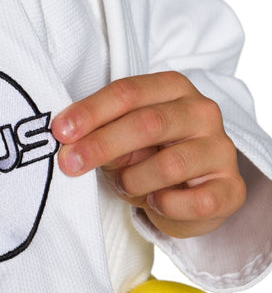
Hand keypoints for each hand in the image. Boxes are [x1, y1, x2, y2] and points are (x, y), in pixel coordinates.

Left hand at [51, 72, 245, 237]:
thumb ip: (102, 132)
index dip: (91, 112)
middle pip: (147, 123)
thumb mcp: (123, 136)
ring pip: (168, 165)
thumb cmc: (151, 152)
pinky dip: (166, 206)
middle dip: (102, 144)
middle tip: (70, 163)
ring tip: (125, 184)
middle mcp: (201, 110)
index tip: (60, 131)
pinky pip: (194, 202)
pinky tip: (156, 201)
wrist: (194, 191)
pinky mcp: (232, 188)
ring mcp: (221, 148)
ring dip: (134, 180)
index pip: (127, 92)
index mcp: (172, 86)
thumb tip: (68, 142)